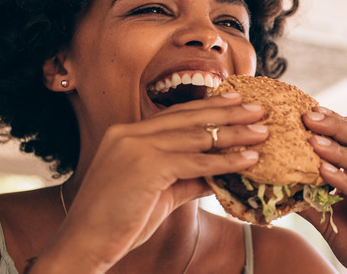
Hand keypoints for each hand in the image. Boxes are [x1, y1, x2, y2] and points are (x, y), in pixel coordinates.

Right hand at [34, 93, 266, 272]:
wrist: (83, 245)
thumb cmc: (117, 223)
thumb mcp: (157, 193)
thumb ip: (186, 178)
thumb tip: (218, 174)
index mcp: (127, 134)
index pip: (176, 115)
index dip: (208, 107)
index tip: (236, 101)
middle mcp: (130, 133)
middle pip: (190, 118)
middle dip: (229, 112)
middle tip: (259, 108)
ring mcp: (136, 147)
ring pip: (197, 136)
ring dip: (235, 134)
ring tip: (263, 132)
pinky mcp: (146, 166)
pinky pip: (196, 161)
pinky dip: (226, 161)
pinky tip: (248, 159)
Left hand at [299, 107, 346, 273]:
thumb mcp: (327, 214)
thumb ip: (308, 195)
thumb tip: (276, 181)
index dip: (332, 121)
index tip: (307, 109)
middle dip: (334, 125)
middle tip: (308, 115)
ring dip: (337, 149)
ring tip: (313, 140)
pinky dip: (345, 180)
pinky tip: (325, 171)